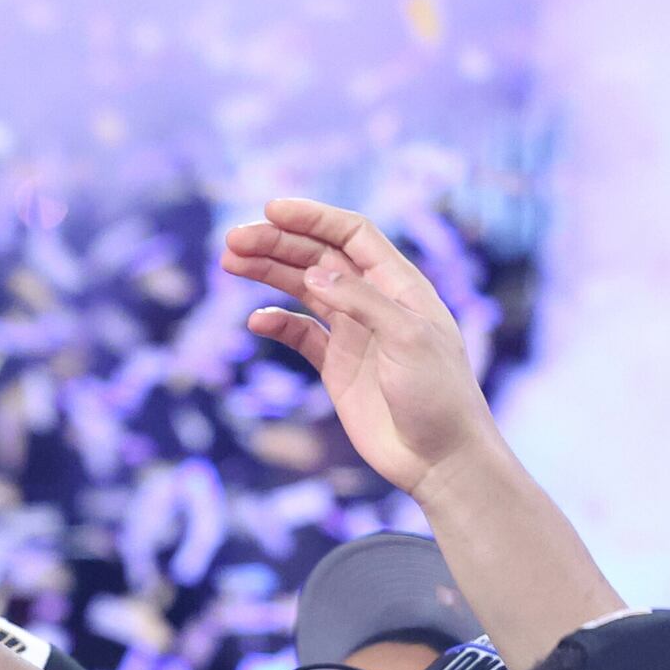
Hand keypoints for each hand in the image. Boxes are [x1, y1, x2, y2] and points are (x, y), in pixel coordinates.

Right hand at [218, 199, 498, 498]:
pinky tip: (256, 320)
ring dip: (268, 274)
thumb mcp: (407, 339)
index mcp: (399, 285)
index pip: (352, 234)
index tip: (270, 210)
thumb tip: (313, 270)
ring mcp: (354, 333)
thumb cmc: (439, 395)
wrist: (440, 459)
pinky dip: (276, 324)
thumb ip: (361, 301)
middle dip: (277, 244)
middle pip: (319, 257)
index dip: (312, 218)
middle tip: (232, 240)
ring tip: (230, 263)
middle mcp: (374, 301)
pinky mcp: (337, 367)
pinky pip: (300, 335)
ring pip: (304, 289)